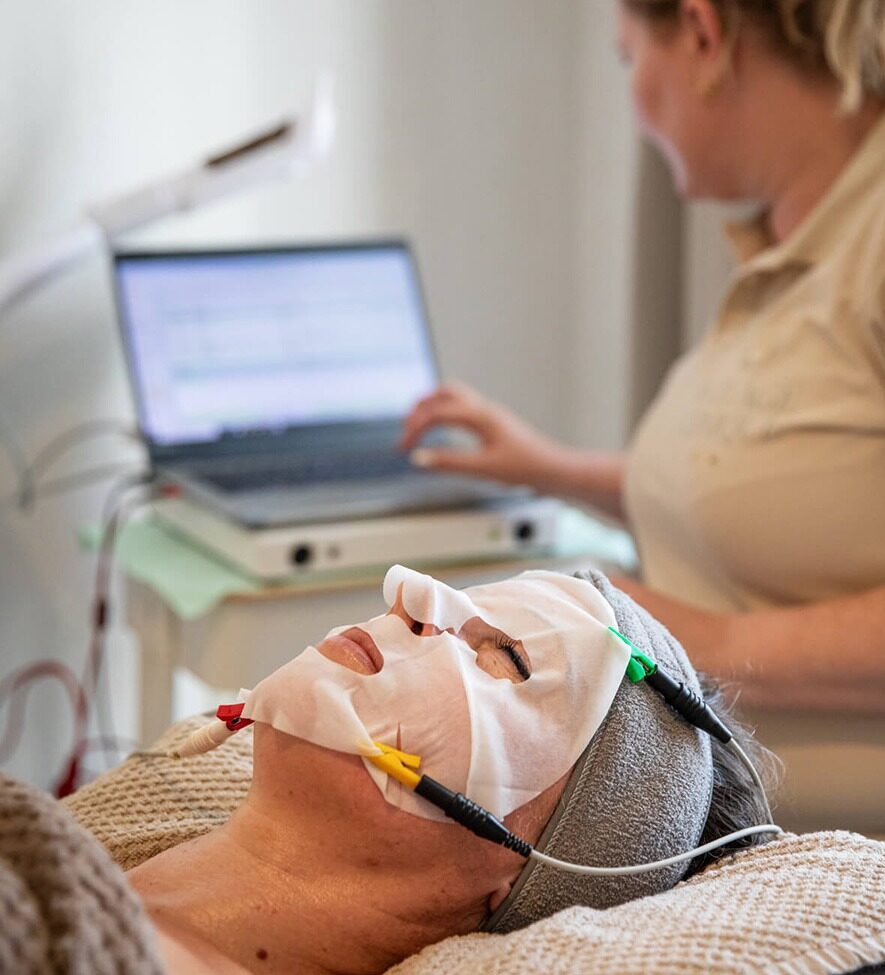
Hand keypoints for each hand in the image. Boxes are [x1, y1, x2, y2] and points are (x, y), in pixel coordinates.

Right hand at [399, 382, 566, 487]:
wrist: (554, 470)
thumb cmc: (525, 468)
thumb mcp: (483, 469)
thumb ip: (450, 463)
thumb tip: (420, 458)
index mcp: (480, 417)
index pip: (436, 414)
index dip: (414, 429)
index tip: (403, 448)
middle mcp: (484, 410)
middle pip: (443, 394)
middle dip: (420, 410)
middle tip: (406, 430)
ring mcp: (490, 414)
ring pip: (454, 397)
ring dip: (433, 406)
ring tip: (418, 425)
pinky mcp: (494, 423)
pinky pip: (464, 408)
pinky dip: (446, 413)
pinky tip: (444, 431)